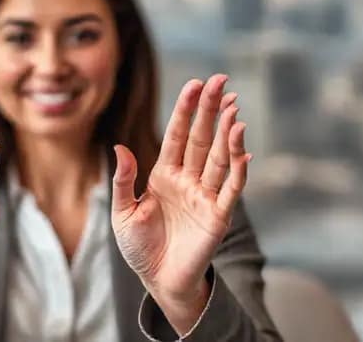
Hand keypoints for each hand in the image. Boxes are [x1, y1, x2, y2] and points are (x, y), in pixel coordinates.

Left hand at [111, 74, 249, 331]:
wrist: (158, 280)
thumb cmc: (139, 247)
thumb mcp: (122, 211)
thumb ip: (122, 180)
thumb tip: (120, 146)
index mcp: (164, 174)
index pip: (177, 134)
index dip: (185, 110)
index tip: (195, 84)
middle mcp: (187, 179)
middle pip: (201, 138)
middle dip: (211, 109)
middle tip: (222, 81)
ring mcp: (204, 195)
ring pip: (218, 157)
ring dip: (226, 132)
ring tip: (233, 106)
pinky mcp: (218, 216)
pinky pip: (231, 187)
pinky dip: (238, 166)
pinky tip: (242, 144)